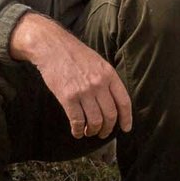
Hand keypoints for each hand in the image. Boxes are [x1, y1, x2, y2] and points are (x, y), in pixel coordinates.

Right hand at [8, 11, 133, 138]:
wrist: (52, 47)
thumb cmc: (75, 54)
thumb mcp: (98, 62)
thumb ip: (107, 80)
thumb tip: (113, 101)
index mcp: (109, 74)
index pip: (123, 102)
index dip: (126, 118)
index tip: (125, 128)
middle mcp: (98, 84)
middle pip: (110, 115)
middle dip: (108, 129)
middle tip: (103, 133)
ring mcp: (83, 91)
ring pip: (95, 121)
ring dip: (93, 131)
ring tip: (89, 132)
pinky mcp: (68, 97)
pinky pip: (77, 121)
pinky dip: (78, 130)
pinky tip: (77, 132)